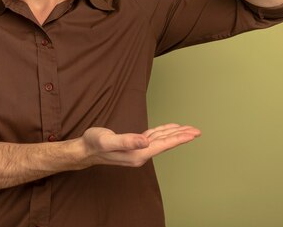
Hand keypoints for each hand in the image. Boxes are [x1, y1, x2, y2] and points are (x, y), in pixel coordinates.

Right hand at [81, 123, 200, 167]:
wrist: (85, 149)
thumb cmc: (94, 144)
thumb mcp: (108, 140)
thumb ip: (127, 141)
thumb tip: (144, 142)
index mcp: (137, 153)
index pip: (163, 145)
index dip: (178, 138)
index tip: (192, 134)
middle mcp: (140, 153)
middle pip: (165, 143)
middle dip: (182, 136)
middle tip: (197, 130)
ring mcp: (138, 150)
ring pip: (161, 140)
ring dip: (174, 134)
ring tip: (188, 129)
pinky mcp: (134, 144)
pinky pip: (153, 138)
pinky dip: (163, 132)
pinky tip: (168, 129)